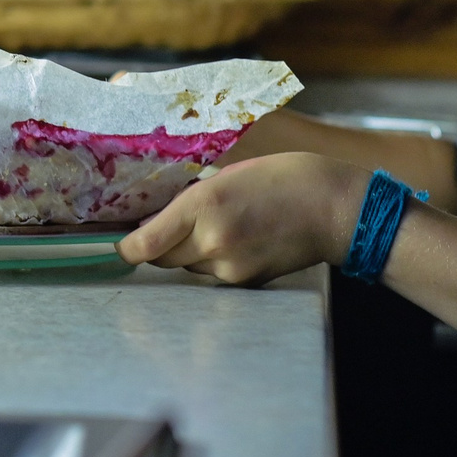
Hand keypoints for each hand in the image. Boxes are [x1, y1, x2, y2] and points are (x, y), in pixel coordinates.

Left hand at [117, 153, 374, 285]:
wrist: (335, 209)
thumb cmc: (285, 178)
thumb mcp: (230, 174)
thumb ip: (194, 197)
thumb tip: (160, 218)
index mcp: (205, 203)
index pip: (146, 243)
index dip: (126, 247)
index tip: (121, 243)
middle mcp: (211, 240)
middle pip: (162, 258)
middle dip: (158, 246)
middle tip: (164, 227)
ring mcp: (229, 267)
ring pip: (186, 268)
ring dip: (187, 253)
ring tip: (213, 227)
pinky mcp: (245, 283)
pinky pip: (212, 276)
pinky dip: (212, 262)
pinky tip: (235, 241)